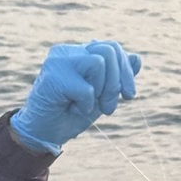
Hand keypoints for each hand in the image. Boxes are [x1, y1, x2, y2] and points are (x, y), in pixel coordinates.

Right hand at [10, 41, 141, 154]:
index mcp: (79, 53)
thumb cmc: (70, 115)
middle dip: (117, 82)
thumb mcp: (100, 96)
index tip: (129, 95)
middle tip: (108, 108)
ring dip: (101, 92)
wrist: (43, 133)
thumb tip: (137, 58)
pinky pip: (86, 88)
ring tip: (88, 107)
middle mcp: (68, 51)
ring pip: (99, 63)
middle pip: (109, 50)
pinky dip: (85, 105)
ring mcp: (59, 60)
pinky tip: (72, 109)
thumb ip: (116, 78)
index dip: (126, 70)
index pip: (112, 47)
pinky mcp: (54, 76)